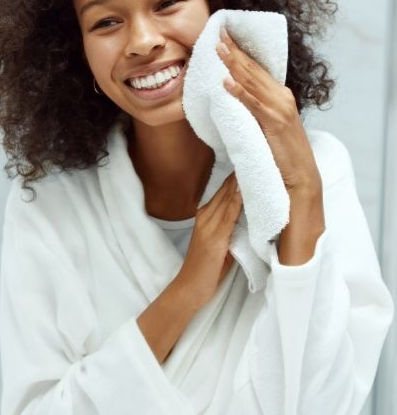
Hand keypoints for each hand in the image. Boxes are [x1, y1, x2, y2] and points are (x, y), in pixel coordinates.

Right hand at [178, 172, 242, 306]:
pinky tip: (243, 191)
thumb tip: (249, 215)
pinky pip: (227, 217)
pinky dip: (236, 203)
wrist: (188, 288)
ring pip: (227, 200)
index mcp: (205, 216)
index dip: (237, 176)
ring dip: (240, 184)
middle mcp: (205, 217)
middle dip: (240, 175)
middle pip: (225, 191)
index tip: (251, 162)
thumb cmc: (206, 269)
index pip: (223, 191)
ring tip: (253, 166)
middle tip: (255, 156)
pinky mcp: (214, 240)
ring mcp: (208, 227)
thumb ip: (230, 227)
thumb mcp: (219, 243)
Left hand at [215, 25, 321, 194]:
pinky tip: (226, 82)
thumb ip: (255, 109)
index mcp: (280, 96)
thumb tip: (233, 96)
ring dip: (234, 64)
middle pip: (253, 70)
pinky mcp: (275, 123)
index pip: (257, 69)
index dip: (240, 52)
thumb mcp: (268, 124)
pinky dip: (240, 92)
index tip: (225, 37)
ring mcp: (280, 109)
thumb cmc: (282, 152)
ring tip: (219, 49)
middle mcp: (282, 97)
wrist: (301, 176)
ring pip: (252, 81)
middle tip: (218, 33)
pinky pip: (254, 104)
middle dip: (234, 51)